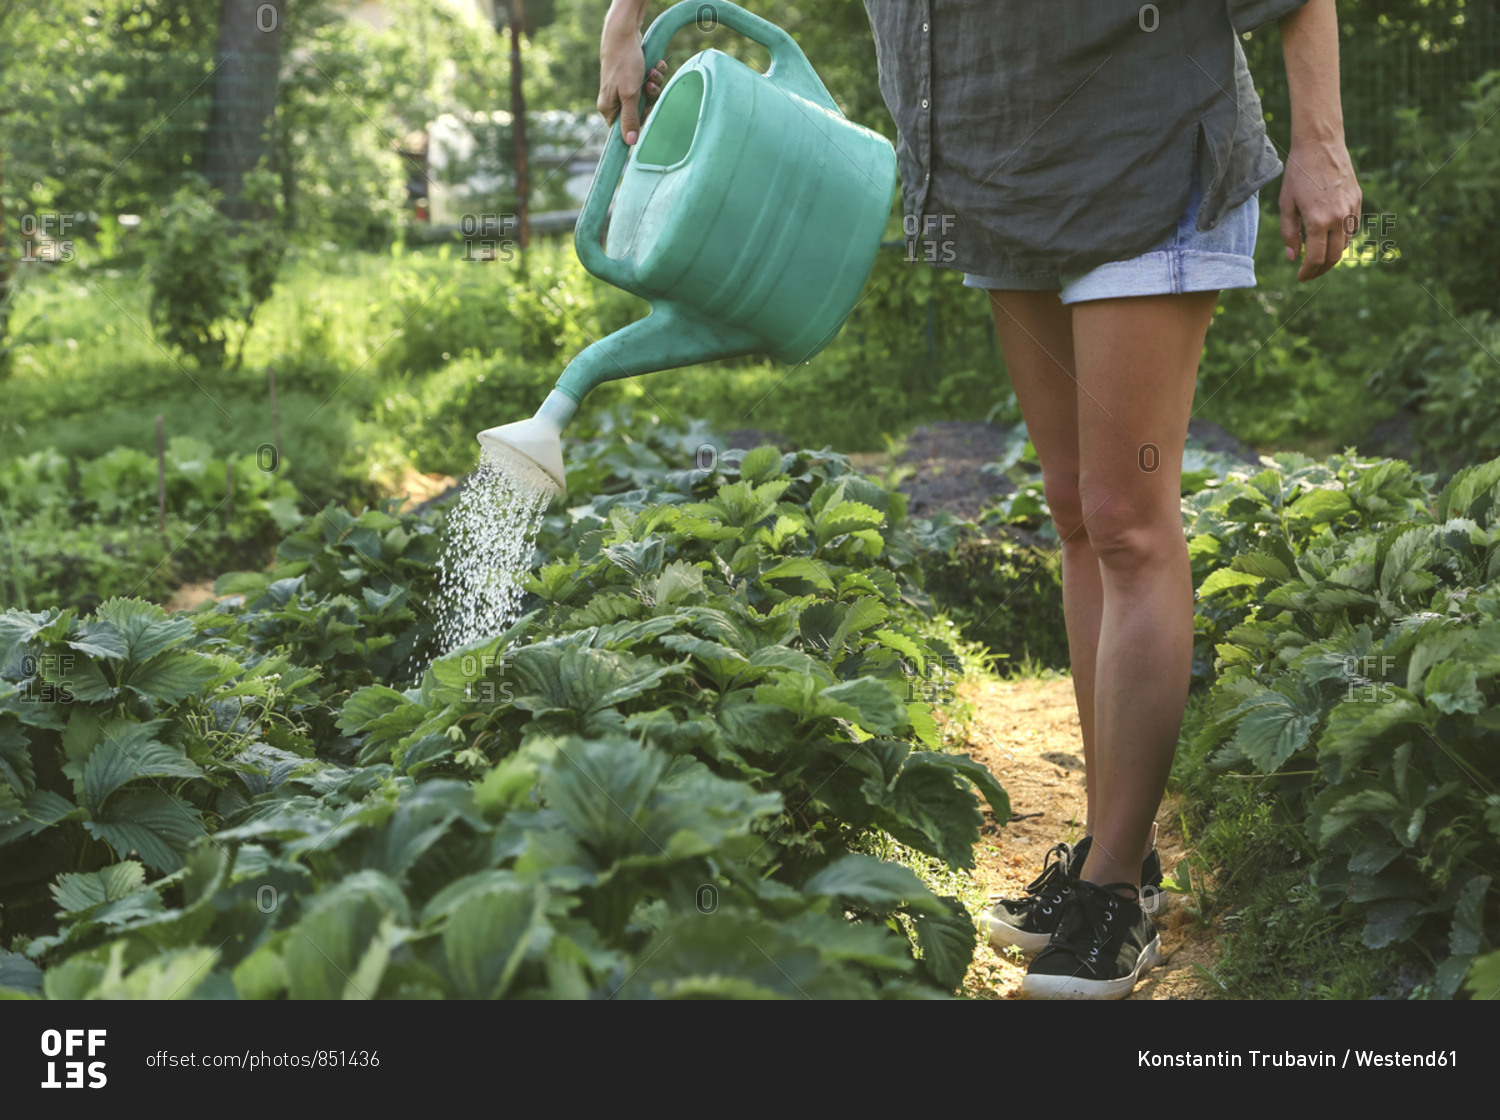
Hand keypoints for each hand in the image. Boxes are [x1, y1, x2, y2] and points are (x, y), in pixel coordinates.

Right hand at [598, 21, 667, 145]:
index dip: (639, 123)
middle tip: (650, 86)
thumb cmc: (624, 63)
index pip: (624, 128)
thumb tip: (630, 143)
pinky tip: (656, 64)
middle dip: (650, 98)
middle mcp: (614, 98)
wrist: (624, 32)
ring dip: (655, 84)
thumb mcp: (629, 93)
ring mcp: (624, 86)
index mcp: (608, 107)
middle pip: (639, 112)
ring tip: (653, 71)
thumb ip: (630, 118)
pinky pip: (649, 82)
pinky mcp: (633, 75)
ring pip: (646, 96)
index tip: (647, 111)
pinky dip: (655, 74)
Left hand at [1278, 137, 1360, 281]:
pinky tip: (1329, 240)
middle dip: (1321, 269)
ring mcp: (1351, 209)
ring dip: (1332, 256)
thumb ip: (1289, 233)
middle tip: (1309, 273)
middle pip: (1334, 257)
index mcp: (1318, 220)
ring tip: (1317, 259)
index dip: (1308, 272)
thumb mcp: (1286, 204)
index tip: (1300, 277)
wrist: (1321, 145)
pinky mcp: (1358, 201)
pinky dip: (1341, 240)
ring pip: (1345, 244)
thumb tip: (1293, 257)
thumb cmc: (1298, 174)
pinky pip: (1351, 229)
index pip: (1316, 258)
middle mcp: (1338, 218)